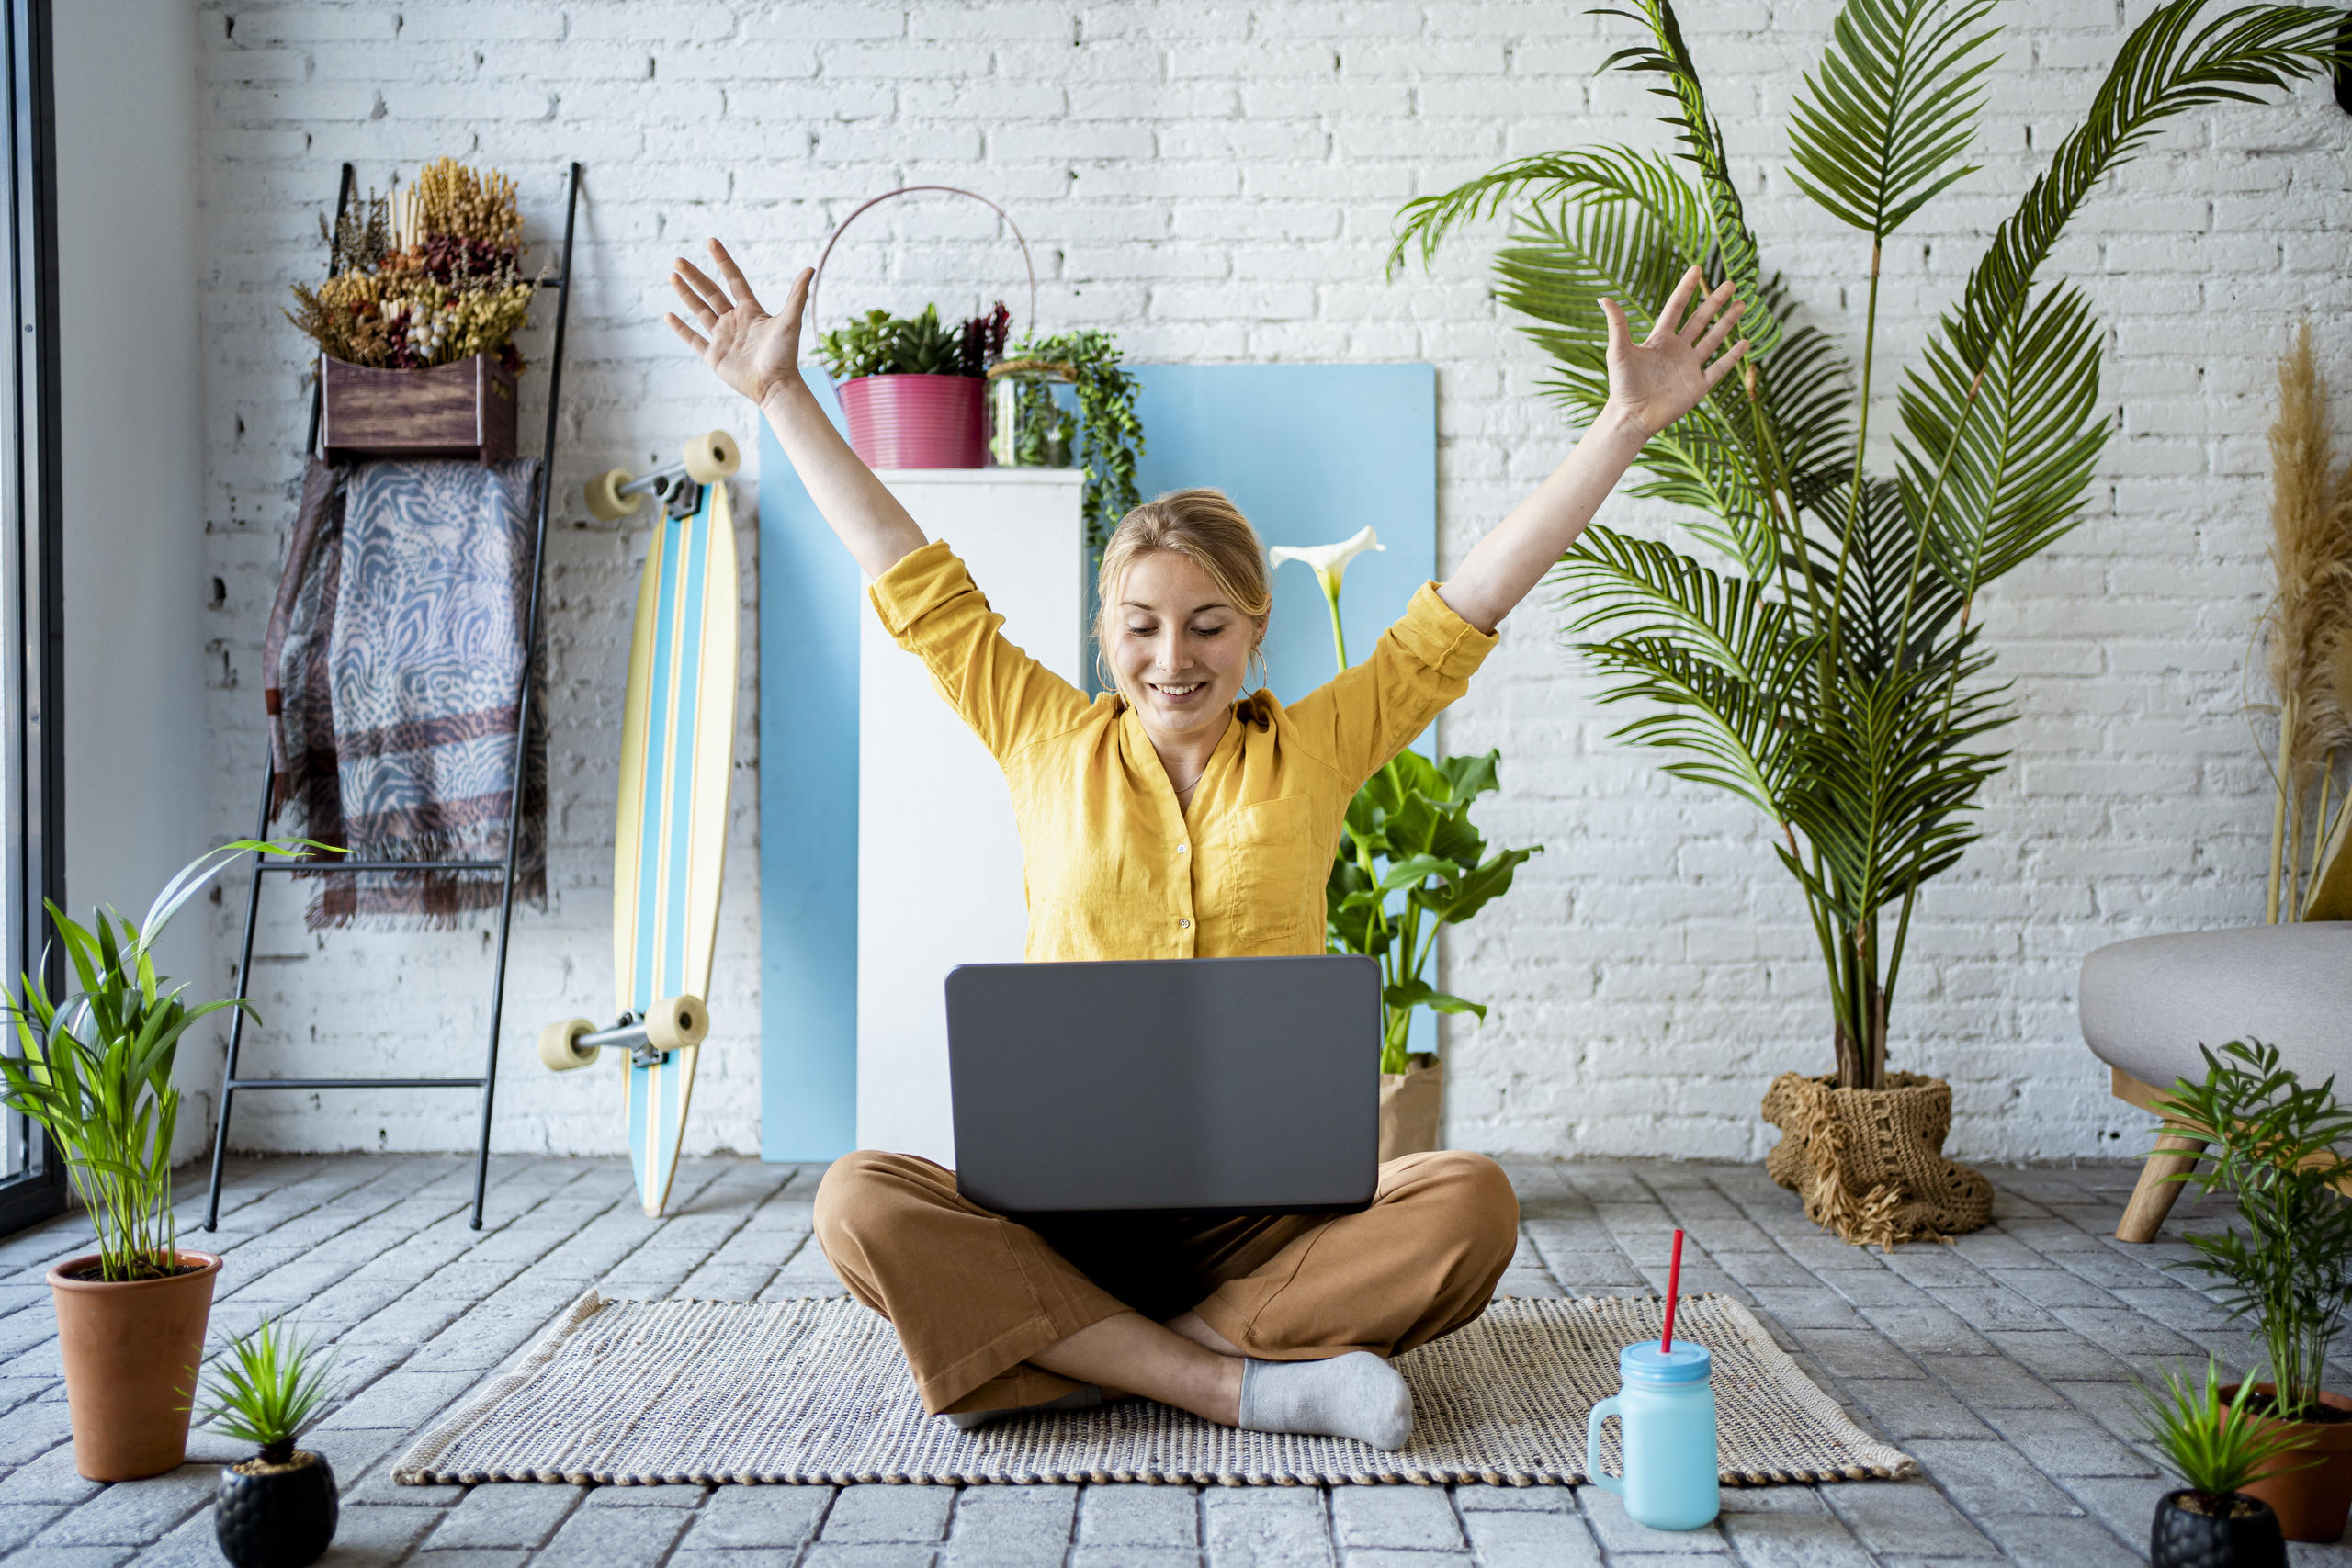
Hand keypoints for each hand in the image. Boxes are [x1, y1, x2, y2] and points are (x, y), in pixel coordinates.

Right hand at [666, 239, 807, 408]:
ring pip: (699, 311)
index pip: (733, 279)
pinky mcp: (714, 356)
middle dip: (694, 276)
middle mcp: (735, 321)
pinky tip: (668, 315)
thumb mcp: (791, 321)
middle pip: (711, 292)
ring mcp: (722, 338)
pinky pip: (693, 339)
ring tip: (672, 276)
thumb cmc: (785, 355)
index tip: (711, 242)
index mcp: (750, 311)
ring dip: (685, 294)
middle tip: (678, 260)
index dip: (722, 261)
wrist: (776, 386)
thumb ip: (797, 295)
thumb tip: (810, 268)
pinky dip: (680, 328)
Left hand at [1598, 266, 1750, 440]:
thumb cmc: (1622, 385)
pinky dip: (1732, 357)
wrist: (1632, 417)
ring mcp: (1689, 367)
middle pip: (1700, 320)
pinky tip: (1745, 342)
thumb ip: (1617, 325)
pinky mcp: (1698, 386)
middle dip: (1716, 302)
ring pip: (1713, 339)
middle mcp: (1677, 350)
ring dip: (1727, 322)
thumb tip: (1604, 297)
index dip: (1686, 288)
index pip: (1676, 307)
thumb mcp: (1619, 351)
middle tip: (1731, 284)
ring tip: (1742, 304)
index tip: (1696, 268)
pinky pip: (1719, 368)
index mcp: (1660, 339)